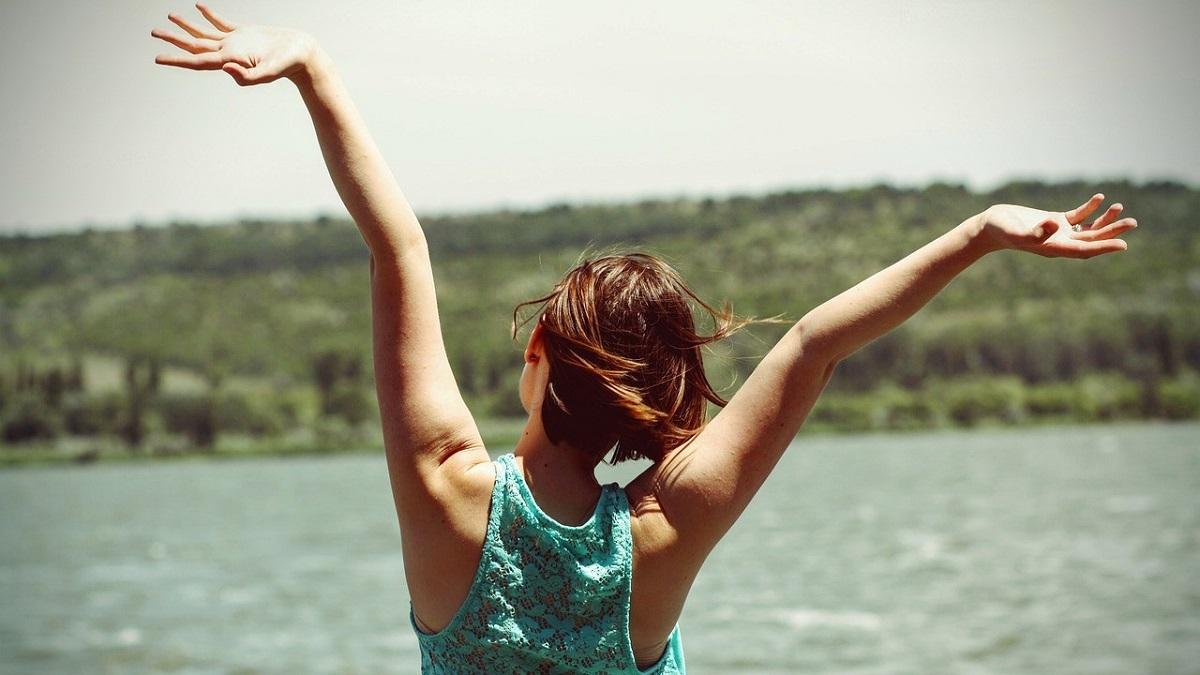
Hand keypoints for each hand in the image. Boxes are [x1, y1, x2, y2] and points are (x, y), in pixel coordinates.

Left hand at [151, 3, 315, 85]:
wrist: (303, 55)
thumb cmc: (289, 65)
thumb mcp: (270, 72)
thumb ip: (249, 76)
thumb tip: (224, 69)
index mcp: (230, 61)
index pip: (197, 61)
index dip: (177, 59)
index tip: (158, 58)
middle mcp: (229, 53)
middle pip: (195, 47)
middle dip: (174, 40)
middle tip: (155, 33)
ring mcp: (235, 43)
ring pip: (205, 34)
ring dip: (187, 27)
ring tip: (170, 16)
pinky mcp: (245, 34)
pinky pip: (221, 23)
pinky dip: (209, 15)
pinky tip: (199, 7)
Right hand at [975, 194, 1137, 258]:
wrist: (989, 227)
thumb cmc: (1001, 231)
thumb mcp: (1016, 231)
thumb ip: (1035, 232)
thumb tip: (1055, 224)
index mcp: (1054, 248)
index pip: (1084, 249)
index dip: (1104, 247)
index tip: (1123, 245)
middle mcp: (1059, 242)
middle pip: (1091, 239)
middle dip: (1112, 232)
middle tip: (1132, 223)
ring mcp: (1058, 232)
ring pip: (1088, 228)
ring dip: (1104, 220)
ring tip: (1120, 208)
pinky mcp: (1054, 221)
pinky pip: (1077, 216)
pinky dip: (1089, 208)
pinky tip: (1100, 198)